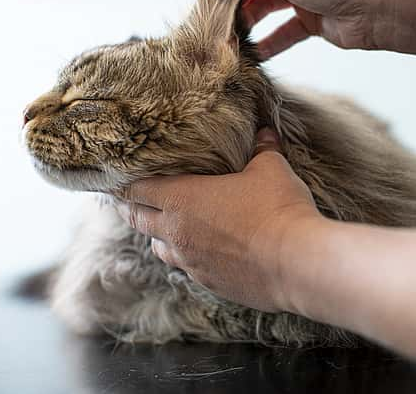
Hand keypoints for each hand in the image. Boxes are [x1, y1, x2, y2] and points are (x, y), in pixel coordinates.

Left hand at [117, 128, 319, 312]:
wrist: (295, 263)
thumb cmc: (278, 209)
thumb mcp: (270, 169)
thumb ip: (262, 149)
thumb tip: (265, 133)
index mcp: (182, 199)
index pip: (137, 188)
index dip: (126, 182)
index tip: (121, 178)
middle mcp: (177, 232)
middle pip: (139, 219)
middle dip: (131, 208)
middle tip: (129, 201)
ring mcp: (190, 262)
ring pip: (159, 248)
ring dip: (157, 235)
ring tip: (164, 226)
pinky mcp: (208, 283)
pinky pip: (186, 268)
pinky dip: (185, 257)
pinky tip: (198, 251)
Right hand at [192, 0, 415, 70]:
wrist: (389, 9)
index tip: (200, 4)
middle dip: (233, 8)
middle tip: (211, 30)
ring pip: (264, 9)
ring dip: (248, 28)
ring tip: (228, 47)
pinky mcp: (312, 18)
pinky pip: (282, 31)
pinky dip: (268, 44)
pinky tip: (253, 58)